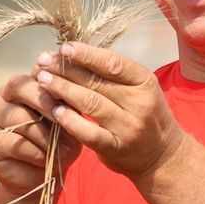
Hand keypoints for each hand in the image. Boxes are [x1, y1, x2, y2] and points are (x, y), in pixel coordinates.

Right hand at [0, 71, 80, 196]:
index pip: (37, 71)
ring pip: (19, 117)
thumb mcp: (69, 124)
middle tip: (61, 114)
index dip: (54, 78)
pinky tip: (45, 159)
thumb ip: (67, 107)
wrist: (42, 179)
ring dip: (44, 135)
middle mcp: (6, 95)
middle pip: (20, 85)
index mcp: (27, 84)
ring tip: (60, 149)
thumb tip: (73, 94)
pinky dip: (34, 152)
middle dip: (44, 100)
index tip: (72, 87)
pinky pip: (13, 142)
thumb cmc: (58, 145)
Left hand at [35, 42, 183, 179]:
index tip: (64, 47)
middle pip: (96, 81)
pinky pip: (89, 133)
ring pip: (91, 103)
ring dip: (63, 90)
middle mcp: (140, 102)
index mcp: (145, 81)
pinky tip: (56, 111)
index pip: (112, 63)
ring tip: (43, 81)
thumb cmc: (143, 114)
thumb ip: (112, 74)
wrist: (162, 156)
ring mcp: (129, 127)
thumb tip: (73, 54)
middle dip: (66, 69)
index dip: (86, 54)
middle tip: (43, 61)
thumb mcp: (139, 89)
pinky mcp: (116, 148)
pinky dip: (71, 121)